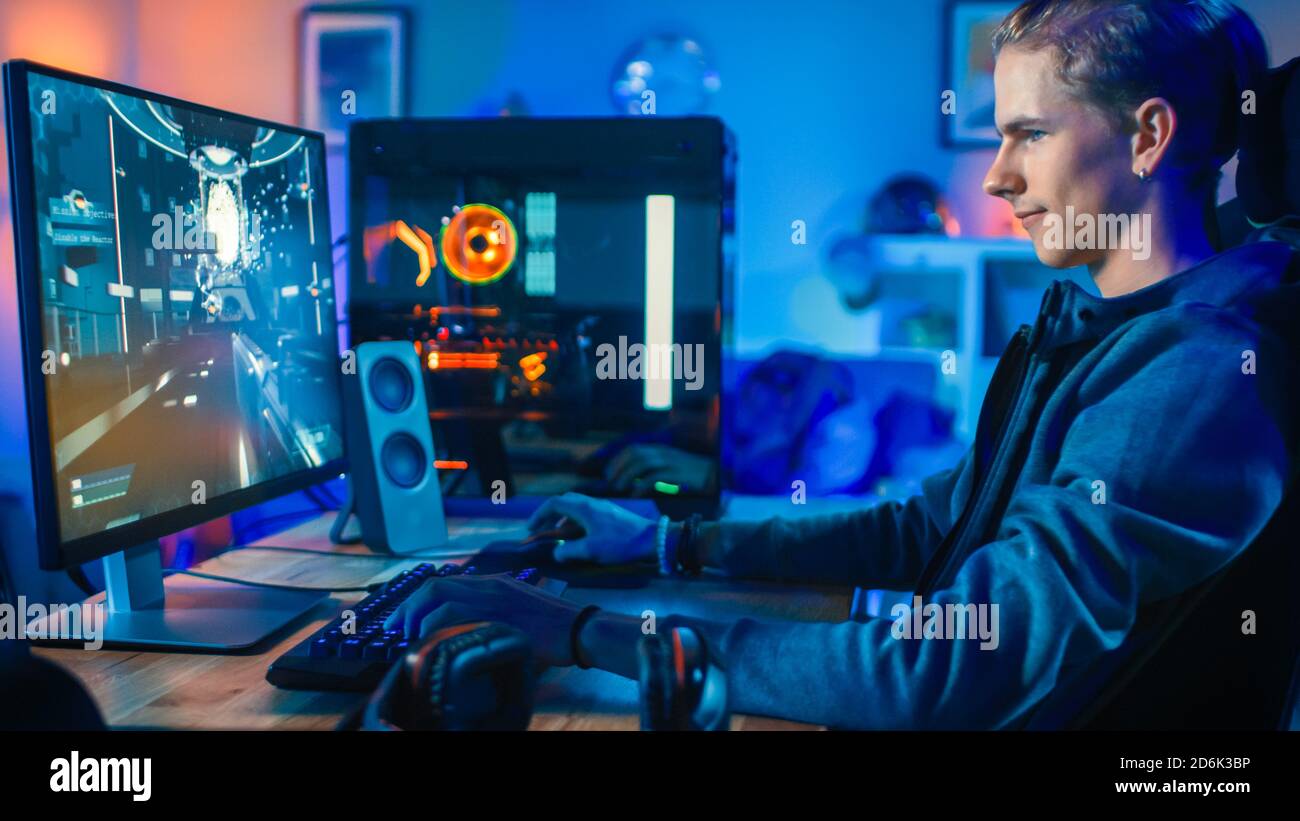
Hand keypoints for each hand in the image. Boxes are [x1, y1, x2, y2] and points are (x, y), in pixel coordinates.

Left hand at [383, 574, 590, 666]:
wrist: (579, 628)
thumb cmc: (555, 627)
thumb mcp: (519, 612)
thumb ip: (493, 614)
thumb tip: (465, 632)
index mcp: (493, 583)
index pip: (444, 583)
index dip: (418, 600)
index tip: (405, 618)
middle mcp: (488, 584)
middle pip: (434, 586)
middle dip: (408, 607)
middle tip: (396, 628)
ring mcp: (491, 596)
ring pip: (437, 596)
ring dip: (417, 617)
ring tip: (410, 637)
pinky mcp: (493, 612)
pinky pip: (451, 612)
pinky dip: (433, 626)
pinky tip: (431, 640)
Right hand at [527, 492, 656, 563]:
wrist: (651, 540)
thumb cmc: (620, 543)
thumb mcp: (591, 550)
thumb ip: (569, 552)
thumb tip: (557, 554)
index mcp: (584, 508)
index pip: (554, 503)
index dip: (539, 515)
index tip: (530, 528)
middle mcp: (592, 503)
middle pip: (564, 502)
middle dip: (549, 514)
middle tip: (541, 529)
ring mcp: (602, 507)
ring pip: (576, 507)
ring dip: (563, 519)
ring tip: (559, 536)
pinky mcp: (611, 514)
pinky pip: (586, 513)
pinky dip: (576, 522)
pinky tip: (580, 536)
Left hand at [603, 444, 715, 494]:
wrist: (715, 475)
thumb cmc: (690, 474)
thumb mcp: (670, 466)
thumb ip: (654, 468)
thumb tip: (634, 479)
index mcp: (660, 449)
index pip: (633, 449)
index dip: (618, 459)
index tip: (609, 472)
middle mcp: (663, 452)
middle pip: (634, 454)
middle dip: (619, 467)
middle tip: (611, 482)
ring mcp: (670, 462)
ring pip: (641, 463)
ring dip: (626, 475)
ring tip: (619, 488)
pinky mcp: (676, 473)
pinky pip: (654, 478)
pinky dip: (641, 485)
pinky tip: (635, 495)